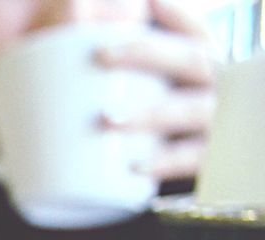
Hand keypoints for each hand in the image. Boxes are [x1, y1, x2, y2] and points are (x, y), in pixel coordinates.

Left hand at [96, 0, 218, 181]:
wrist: (178, 173)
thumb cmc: (153, 121)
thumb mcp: (144, 88)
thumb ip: (118, 60)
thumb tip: (73, 16)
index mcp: (203, 63)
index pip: (195, 31)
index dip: (176, 15)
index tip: (146, 4)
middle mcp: (215, 86)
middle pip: (190, 59)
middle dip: (146, 54)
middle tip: (100, 55)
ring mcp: (214, 122)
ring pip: (189, 110)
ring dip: (149, 113)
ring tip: (107, 119)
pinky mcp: (206, 160)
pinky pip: (189, 159)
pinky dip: (163, 161)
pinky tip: (135, 166)